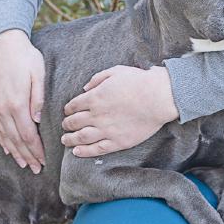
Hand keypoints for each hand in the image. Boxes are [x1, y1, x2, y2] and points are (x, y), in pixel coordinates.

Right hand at [0, 29, 47, 171]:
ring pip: (4, 136)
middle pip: (16, 139)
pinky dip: (3, 140)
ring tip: (24, 164)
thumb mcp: (38, 73)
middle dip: (27, 156)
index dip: (36, 150)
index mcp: (17, 102)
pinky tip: (8, 149)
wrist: (3, 44)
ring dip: (15, 152)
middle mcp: (2, 108)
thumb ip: (38, 98)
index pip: (27, 134)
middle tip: (36, 169)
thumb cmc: (25, 57)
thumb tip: (37, 120)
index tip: (44, 161)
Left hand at [61, 65, 177, 156]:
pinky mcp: (117, 142)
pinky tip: (76, 151)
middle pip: (74, 122)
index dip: (68, 109)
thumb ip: (97, 78)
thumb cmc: (139, 82)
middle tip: (65, 125)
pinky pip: (96, 149)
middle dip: (67, 124)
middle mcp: (96, 115)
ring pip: (81, 137)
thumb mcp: (115, 71)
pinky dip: (84, 151)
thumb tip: (85, 88)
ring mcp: (106, 130)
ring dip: (70, 139)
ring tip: (65, 140)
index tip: (68, 111)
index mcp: (94, 98)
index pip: (73, 105)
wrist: (158, 97)